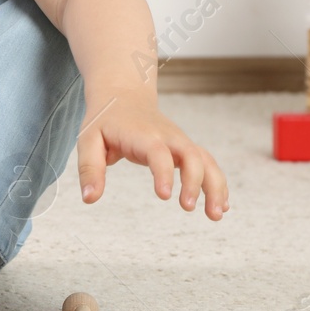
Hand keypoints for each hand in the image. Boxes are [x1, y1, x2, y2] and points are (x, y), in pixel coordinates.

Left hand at [76, 92, 228, 219]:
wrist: (123, 95)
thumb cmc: (104, 121)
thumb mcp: (88, 140)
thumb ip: (89, 169)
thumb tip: (89, 199)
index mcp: (143, 135)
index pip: (158, 153)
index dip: (164, 173)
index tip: (164, 196)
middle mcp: (168, 137)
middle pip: (191, 155)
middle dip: (195, 181)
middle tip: (187, 208)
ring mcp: (179, 141)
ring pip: (206, 160)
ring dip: (215, 186)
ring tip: (217, 215)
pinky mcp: (185, 148)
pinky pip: (207, 164)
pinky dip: (217, 183)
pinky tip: (221, 206)